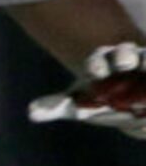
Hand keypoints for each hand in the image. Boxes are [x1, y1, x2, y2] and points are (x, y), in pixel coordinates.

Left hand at [29, 41, 145, 138]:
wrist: (129, 96)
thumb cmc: (100, 98)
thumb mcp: (78, 103)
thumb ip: (56, 106)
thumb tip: (31, 112)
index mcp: (101, 64)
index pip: (96, 62)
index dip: (96, 65)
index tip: (95, 71)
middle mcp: (125, 58)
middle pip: (124, 54)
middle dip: (123, 56)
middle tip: (122, 61)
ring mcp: (144, 62)